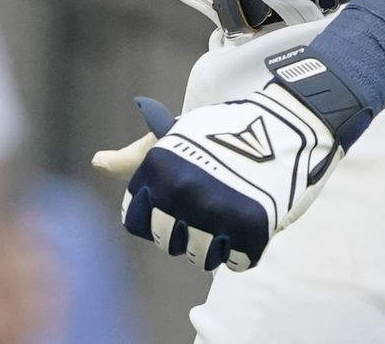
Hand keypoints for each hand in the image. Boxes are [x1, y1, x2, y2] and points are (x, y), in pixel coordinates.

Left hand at [113, 81, 339, 271]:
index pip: (137, 222)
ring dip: (215, 240)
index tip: (175, 198)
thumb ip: (135, 157)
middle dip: (186, 228)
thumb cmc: (223, 129)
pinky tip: (249, 218)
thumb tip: (98, 163)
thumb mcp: (174, 134)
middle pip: (169, 242)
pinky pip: (237, 262)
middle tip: (208, 202)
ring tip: (229, 210)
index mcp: (157, 169)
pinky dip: (244, 248)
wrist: (286, 123)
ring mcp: (216, 212)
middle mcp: (181, 192)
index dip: (155, 214)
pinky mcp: (250, 229)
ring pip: (201, 256)